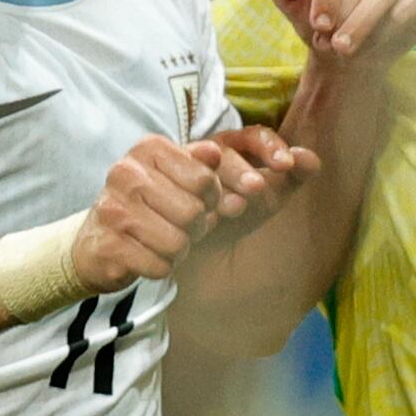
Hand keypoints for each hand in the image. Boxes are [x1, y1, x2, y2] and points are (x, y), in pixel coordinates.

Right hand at [72, 131, 303, 290]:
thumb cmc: (168, 215)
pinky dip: (163, 269)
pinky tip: (151, 259)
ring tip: (168, 243)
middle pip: (200, 205)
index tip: (246, 201)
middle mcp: (130, 168)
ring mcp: (113, 205)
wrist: (103, 247)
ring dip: (182, 249)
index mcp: (156, 146)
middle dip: (204, 224)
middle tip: (191, 227)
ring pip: (180, 239)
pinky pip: (160, 266)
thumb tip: (312, 162)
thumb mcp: (217, 191)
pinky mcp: (106, 243)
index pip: (217, 160)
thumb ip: (269, 176)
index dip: (239, 182)